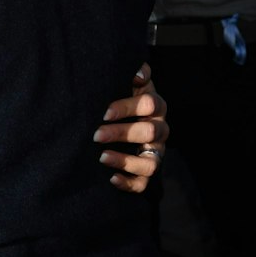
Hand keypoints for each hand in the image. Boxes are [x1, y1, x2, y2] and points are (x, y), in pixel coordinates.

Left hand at [97, 63, 169, 192]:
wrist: (115, 116)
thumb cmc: (119, 95)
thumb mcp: (125, 82)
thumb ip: (132, 73)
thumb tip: (138, 74)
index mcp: (156, 105)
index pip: (149, 104)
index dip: (128, 108)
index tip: (104, 113)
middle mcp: (160, 130)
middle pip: (150, 132)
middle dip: (121, 133)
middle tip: (96, 135)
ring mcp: (156, 152)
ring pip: (151, 162)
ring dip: (126, 161)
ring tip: (101, 157)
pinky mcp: (147, 170)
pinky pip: (144, 183)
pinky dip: (129, 183)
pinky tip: (111, 179)